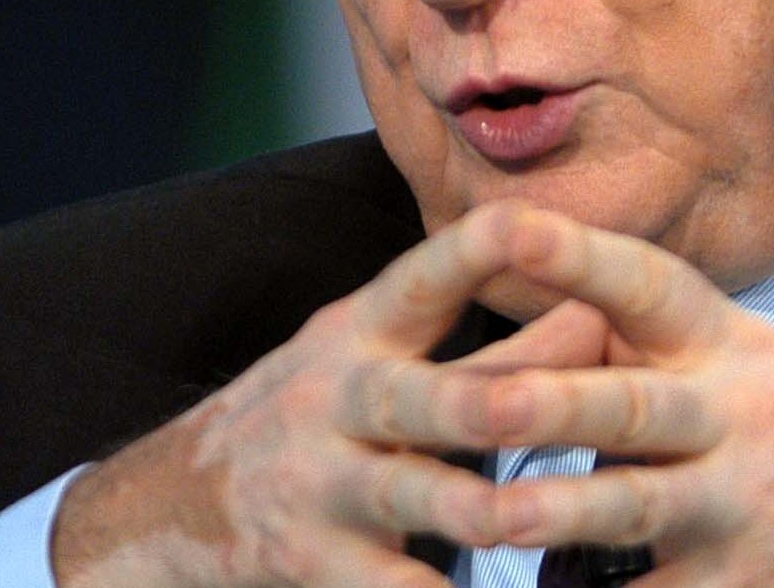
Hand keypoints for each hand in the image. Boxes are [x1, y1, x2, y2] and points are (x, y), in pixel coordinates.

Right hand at [50, 200, 598, 587]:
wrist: (170, 502)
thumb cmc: (313, 413)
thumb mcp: (373, 357)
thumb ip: (484, 340)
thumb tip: (603, 305)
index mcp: (360, 335)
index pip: (417, 281)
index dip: (468, 252)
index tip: (523, 220)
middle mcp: (337, 401)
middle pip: (417, 397)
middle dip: (484, 399)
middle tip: (560, 398)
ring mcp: (321, 485)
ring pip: (407, 495)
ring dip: (476, 509)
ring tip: (536, 519)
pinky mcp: (311, 562)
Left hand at [476, 210, 773, 587]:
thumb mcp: (746, 360)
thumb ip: (651, 349)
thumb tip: (528, 330)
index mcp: (725, 345)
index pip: (643, 284)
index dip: (573, 253)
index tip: (502, 223)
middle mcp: (734, 415)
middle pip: (630, 403)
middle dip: (549, 400)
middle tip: (468, 396)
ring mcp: (740, 506)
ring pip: (637, 506)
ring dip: (563, 510)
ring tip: (492, 516)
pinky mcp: (743, 587)